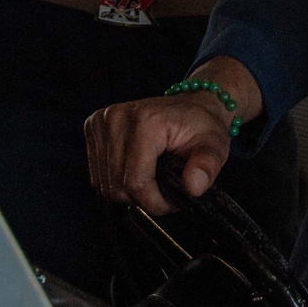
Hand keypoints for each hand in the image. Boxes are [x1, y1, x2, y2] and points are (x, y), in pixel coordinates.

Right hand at [84, 56, 263, 213]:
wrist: (191, 104)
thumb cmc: (201, 126)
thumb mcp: (215, 146)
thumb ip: (207, 166)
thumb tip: (193, 186)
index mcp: (146, 120)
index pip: (136, 181)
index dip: (154, 202)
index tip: (172, 202)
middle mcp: (117, 117)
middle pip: (117, 186)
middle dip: (142, 198)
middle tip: (164, 191)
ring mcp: (102, 121)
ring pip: (104, 183)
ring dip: (128, 192)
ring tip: (152, 181)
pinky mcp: (93, 127)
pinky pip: (97, 173)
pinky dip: (116, 180)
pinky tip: (135, 170)